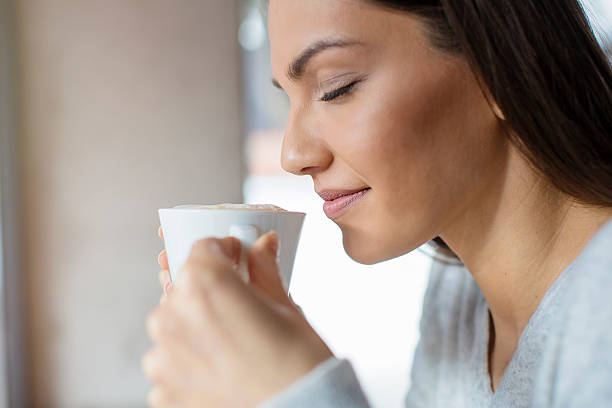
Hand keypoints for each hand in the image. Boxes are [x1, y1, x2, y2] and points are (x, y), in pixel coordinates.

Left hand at [143, 228, 332, 406]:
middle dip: (210, 290)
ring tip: (231, 343)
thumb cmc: (297, 366)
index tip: (236, 259)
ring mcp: (163, 357)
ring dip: (196, 326)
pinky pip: (170, 362)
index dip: (225, 251)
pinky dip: (189, 361)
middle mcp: (173, 318)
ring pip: (175, 325)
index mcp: (204, 286)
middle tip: (239, 305)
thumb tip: (263, 246)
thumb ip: (264, 270)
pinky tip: (219, 367)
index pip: (203, 249)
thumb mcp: (285, 307)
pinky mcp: (162, 389)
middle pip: (186, 287)